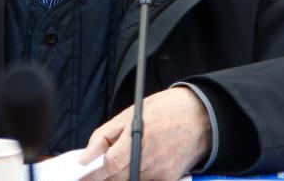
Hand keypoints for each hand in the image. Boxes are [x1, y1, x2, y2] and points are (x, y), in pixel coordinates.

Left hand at [80, 86, 211, 180]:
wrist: (201, 117)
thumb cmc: (166, 110)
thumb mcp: (131, 113)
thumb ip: (104, 137)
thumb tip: (85, 157)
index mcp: (138, 139)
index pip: (109, 166)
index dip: (93, 174)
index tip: (81, 175)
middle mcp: (150, 160)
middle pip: (117, 178)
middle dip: (105, 175)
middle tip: (98, 169)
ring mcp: (161, 173)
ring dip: (122, 174)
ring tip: (127, 156)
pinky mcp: (170, 179)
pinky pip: (147, 180)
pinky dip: (139, 174)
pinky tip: (142, 160)